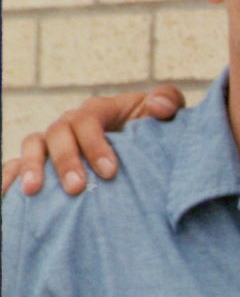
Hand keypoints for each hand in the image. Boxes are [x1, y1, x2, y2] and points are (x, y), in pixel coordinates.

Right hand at [2, 85, 184, 197]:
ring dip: (31, 167)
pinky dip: (9, 177)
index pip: (88, 121)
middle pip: (57, 134)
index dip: (95, 144)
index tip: (110, 172)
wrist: (143, 150)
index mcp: (96, 111)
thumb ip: (167, 101)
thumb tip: (159, 106)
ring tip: (33, 192)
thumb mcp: (164, 113)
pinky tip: (9, 196)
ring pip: (33, 146)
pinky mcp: (42, 162)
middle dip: (65, 161)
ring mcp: (52, 143)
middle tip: (77, 189)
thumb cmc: (152, 131)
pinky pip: (17, 165)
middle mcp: (69, 125)